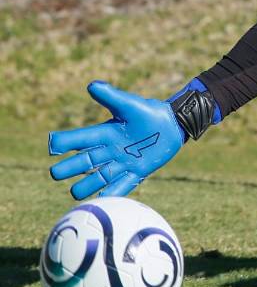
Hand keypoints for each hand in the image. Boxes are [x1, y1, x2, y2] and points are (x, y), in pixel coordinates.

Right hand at [48, 81, 185, 198]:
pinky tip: (102, 201)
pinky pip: (122, 185)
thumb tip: (91, 85)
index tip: (52, 147)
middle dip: (68, 167)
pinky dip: (112, 193)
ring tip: (74, 193)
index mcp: (104, 133)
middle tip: (55, 173)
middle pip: (83, 162)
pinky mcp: (137, 171)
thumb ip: (112, 96)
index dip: (65, 142)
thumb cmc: (149, 112)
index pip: (79, 139)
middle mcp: (109, 150)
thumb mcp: (130, 104)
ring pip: (98, 178)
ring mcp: (122, 162)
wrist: (173, 124)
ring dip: (86, 185)